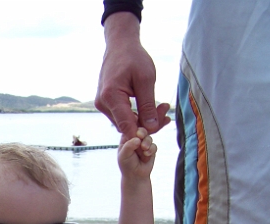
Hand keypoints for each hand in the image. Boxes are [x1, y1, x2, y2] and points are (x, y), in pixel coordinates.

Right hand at [95, 12, 170, 137]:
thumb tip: (152, 128)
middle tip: (166, 114)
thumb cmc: (133, 57)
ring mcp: (102, 105)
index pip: (126, 126)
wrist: (120, 45)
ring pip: (125, 123)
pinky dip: (137, 115)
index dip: (143, 133)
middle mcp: (102, 104)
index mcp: (110, 96)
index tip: (161, 127)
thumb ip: (148, 105)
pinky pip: (123, 116)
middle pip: (126, 126)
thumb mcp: (146, 79)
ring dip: (143, 120)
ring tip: (161, 108)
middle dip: (147, 124)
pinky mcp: (106, 104)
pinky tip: (151, 109)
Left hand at [118, 128, 156, 179]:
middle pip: (141, 130)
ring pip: (149, 137)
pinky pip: (154, 146)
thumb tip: (138, 138)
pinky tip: (146, 155)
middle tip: (141, 136)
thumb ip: (129, 146)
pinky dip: (151, 150)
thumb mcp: (124, 155)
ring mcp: (144, 143)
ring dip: (147, 142)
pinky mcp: (151, 149)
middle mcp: (135, 139)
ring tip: (144, 149)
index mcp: (126, 138)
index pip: (130, 128)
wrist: (135, 176)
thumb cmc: (127, 165)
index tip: (136, 131)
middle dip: (142, 133)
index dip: (134, 127)